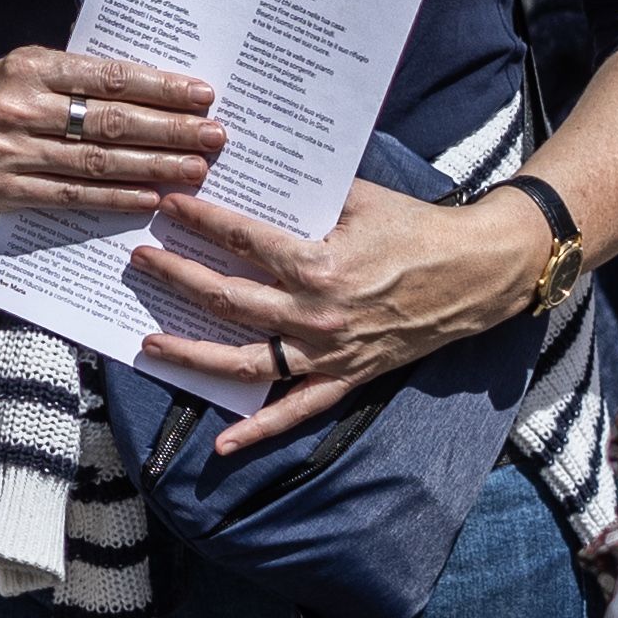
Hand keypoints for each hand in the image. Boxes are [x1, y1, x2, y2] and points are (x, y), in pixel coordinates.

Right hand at [0, 47, 227, 221]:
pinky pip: (74, 196)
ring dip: (154, 166)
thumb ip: (84, 76)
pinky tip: (153, 196)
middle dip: (169, 129)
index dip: (159, 88)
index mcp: (32, 67)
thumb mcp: (33, 66)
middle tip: (214, 134)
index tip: (202, 95)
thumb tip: (158, 92)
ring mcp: (14, 153)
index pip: (109, 78)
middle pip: (111, 122)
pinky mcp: (10, 190)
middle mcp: (22, 108)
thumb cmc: (0, 91)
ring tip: (196, 167)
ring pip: (98, 163)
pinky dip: (118, 198)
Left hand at [128, 175, 550, 454]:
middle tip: (141, 262)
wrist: (476, 273)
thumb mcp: (359, 197)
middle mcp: (316, 314)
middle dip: (177, 279)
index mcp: (317, 264)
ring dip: (193, 355)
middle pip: (228, 300)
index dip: (199, 221)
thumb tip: (253, 173)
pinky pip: (296, 411)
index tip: (165, 205)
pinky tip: (222, 445)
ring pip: (246, 362)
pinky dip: (258, 432)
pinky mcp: (347, 378)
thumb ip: (307, 193)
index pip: (241, 241)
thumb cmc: (416, 228)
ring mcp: (329, 353)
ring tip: (150, 345)